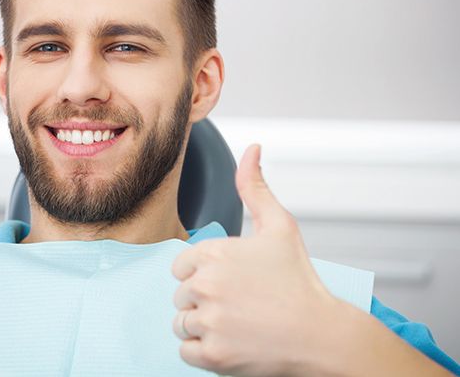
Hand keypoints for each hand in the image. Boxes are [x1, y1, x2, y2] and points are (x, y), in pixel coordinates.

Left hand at [171, 144, 339, 376]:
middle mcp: (204, 285)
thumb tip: (252, 148)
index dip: (204, 274)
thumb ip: (255, 187)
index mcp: (213, 253)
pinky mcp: (212, 355)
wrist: (322, 334)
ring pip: (182, 322)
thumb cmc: (299, 280)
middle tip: (239, 303)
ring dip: (203, 324)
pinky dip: (204, 350)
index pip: (181, 266)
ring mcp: (208, 321)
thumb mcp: (280, 225)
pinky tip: (231, 341)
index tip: (232, 281)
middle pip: (181, 295)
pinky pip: (185, 350)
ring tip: (237, 322)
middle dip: (203, 299)